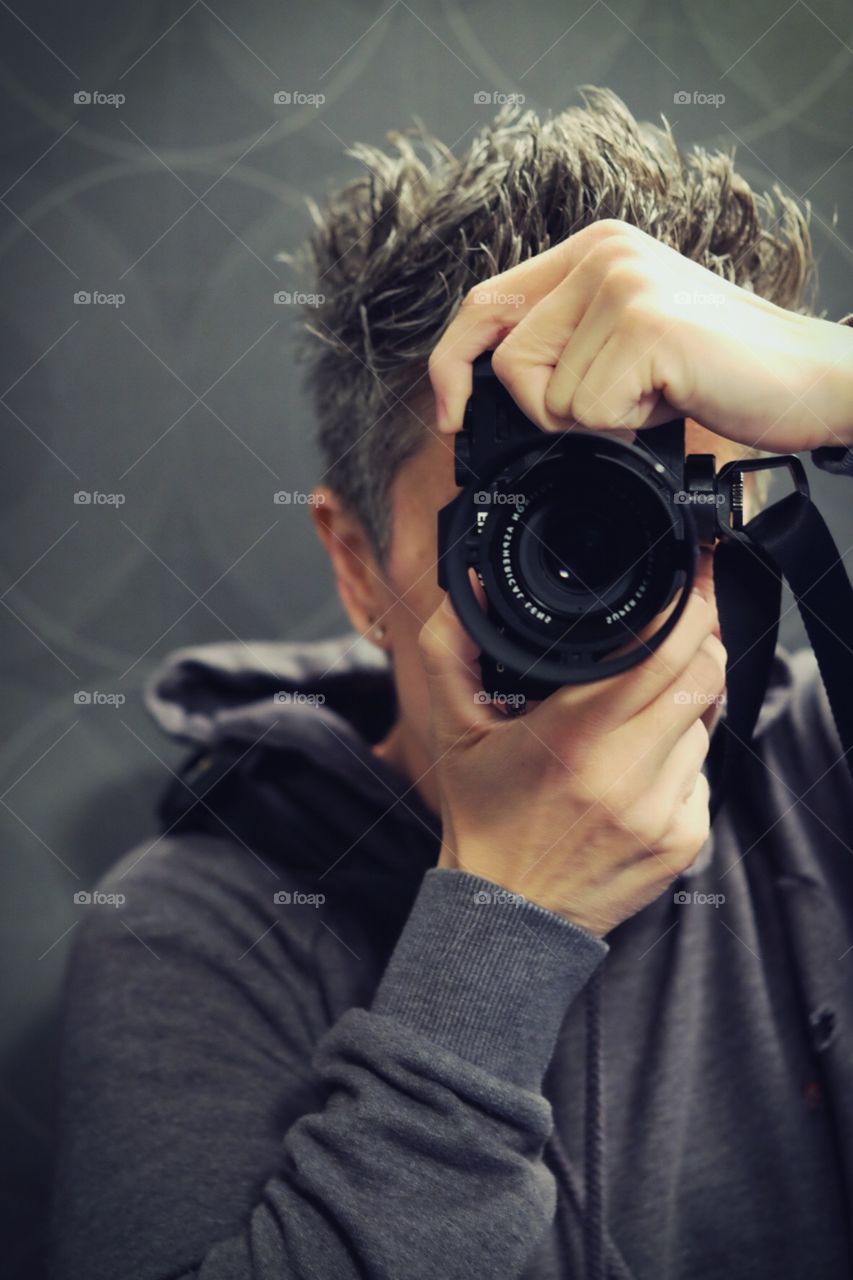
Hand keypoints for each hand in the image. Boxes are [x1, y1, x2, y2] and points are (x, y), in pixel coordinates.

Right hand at [418, 565, 726, 938]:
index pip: (664, 654)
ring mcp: (663, 812)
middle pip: (703, 677)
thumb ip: (451, 648)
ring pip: (706, 723)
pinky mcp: (685, 840)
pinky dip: (680, 756)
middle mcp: (626, 776)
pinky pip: (702, 773)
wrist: (507, 915)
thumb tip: (470, 582)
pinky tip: (638, 765)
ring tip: (636, 710)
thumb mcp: (454, 728)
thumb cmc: (482, 816)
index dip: (686, 612)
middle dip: (699, 641)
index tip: (684, 587)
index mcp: (574, 739)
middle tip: (680, 626)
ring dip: (684, 702)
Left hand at [428, 219, 852, 454]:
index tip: (452, 411)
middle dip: (550, 408)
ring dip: (596, 419)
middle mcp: (602, 253)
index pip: (485, 301)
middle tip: (615, 405)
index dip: (452, 362)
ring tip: (653, 394)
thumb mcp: (627, 339)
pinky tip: (669, 399)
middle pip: (508, 359)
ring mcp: (622, 284)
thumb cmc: (716, 370)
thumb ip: (567, 338)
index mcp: (592, 249)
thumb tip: (488, 381)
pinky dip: (625, 428)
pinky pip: (586, 411)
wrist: (806, 378)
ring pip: (546, 393)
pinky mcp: (642, 325)